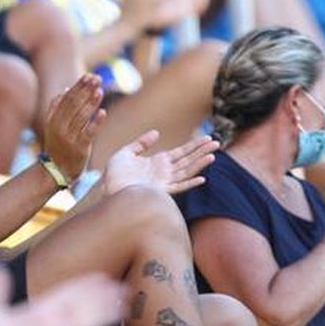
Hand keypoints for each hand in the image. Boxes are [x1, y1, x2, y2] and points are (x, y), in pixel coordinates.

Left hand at [0, 268, 122, 325]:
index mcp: (38, 310)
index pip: (66, 293)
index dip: (84, 285)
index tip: (103, 277)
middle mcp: (52, 323)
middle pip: (82, 306)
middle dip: (102, 298)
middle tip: (124, 288)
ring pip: (86, 325)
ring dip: (105, 317)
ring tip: (125, 308)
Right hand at [41, 74, 105, 182]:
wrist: (56, 171)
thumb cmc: (58, 145)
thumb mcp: (53, 126)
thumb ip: (56, 108)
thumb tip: (66, 90)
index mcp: (53, 119)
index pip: (66, 98)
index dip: (78, 86)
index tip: (89, 75)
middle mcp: (59, 127)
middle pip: (73, 104)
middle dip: (86, 89)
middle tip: (97, 78)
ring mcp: (69, 138)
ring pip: (81, 116)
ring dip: (91, 102)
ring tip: (99, 90)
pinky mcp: (79, 148)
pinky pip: (88, 133)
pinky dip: (96, 122)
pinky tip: (103, 112)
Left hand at [100, 131, 217, 198]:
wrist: (107, 190)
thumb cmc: (114, 175)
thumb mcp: (126, 153)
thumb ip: (141, 143)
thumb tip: (157, 133)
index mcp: (158, 162)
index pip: (181, 152)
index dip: (194, 145)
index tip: (207, 137)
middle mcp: (164, 172)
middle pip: (188, 160)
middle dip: (202, 151)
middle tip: (217, 143)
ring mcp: (163, 182)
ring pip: (186, 171)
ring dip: (199, 164)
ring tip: (213, 155)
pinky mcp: (160, 192)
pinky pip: (178, 187)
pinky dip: (190, 183)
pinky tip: (202, 178)